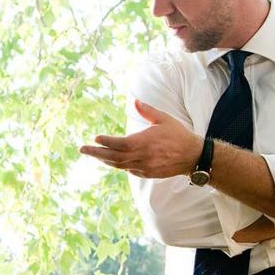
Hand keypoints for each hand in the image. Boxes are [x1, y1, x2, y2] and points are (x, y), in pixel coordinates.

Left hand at [79, 100, 202, 178]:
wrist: (192, 156)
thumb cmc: (178, 135)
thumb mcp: (163, 119)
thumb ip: (147, 111)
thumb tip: (135, 100)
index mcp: (143, 142)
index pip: (119, 143)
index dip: (106, 141)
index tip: (95, 138)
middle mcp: (140, 156)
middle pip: (113, 156)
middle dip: (96, 153)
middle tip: (82, 149)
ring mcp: (143, 167)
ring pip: (119, 165)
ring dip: (105, 160)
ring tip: (94, 154)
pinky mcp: (147, 173)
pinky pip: (128, 170)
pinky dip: (118, 165)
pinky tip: (111, 161)